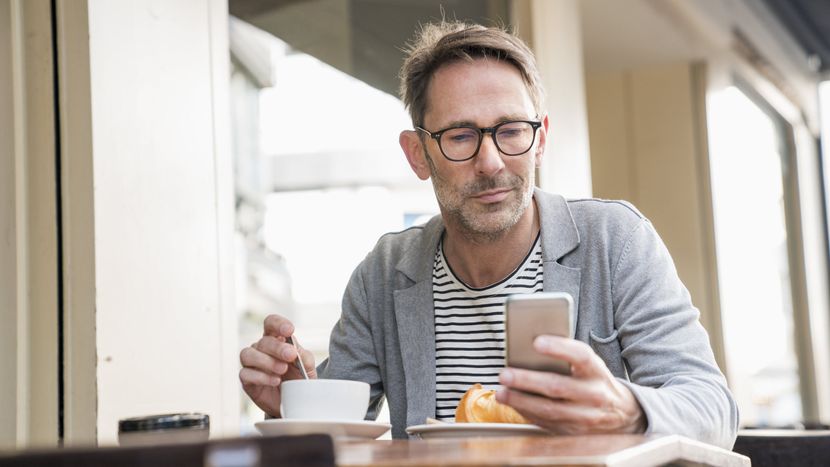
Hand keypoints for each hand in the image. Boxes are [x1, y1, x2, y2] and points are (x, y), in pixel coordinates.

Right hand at [239, 314, 316, 416]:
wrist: (295, 402)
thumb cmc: (299, 379)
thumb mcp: (307, 365)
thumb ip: (303, 355)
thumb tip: (294, 349)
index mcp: (276, 339)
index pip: (271, 323)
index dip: (278, 324)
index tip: (289, 330)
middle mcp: (261, 349)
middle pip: (263, 341)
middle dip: (277, 348)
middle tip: (290, 355)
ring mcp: (252, 363)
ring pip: (247, 354)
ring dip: (266, 361)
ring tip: (282, 370)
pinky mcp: (247, 380)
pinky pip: (246, 373)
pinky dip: (261, 377)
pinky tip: (275, 381)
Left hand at [496, 335, 644, 434]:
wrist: (622, 414)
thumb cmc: (595, 380)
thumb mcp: (590, 365)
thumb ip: (566, 356)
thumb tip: (529, 347)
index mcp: (597, 371)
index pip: (581, 356)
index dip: (559, 348)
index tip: (536, 341)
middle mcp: (594, 395)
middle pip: (558, 386)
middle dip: (527, 380)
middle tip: (505, 374)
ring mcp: (585, 417)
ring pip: (549, 410)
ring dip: (521, 401)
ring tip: (501, 392)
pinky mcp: (574, 432)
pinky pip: (547, 423)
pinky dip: (526, 413)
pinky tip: (513, 403)